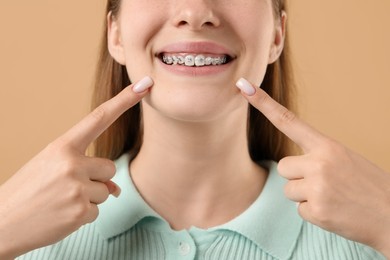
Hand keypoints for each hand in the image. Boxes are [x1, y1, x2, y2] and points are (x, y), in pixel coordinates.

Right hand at [0, 76, 152, 258]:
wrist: (1, 224)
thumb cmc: (27, 191)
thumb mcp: (50, 169)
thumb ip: (84, 168)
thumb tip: (115, 188)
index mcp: (61, 147)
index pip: (99, 118)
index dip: (124, 100)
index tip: (145, 85)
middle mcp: (71, 163)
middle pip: (110, 167)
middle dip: (97, 178)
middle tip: (68, 187)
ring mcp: (77, 188)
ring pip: (106, 190)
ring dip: (90, 198)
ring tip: (62, 201)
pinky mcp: (81, 211)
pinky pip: (98, 210)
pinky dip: (84, 215)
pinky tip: (62, 215)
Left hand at [236, 78, 389, 255]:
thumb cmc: (368, 186)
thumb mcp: (346, 160)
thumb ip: (318, 156)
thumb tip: (289, 165)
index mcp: (328, 146)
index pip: (289, 120)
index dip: (264, 104)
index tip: (244, 87)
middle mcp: (320, 162)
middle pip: (283, 166)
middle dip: (296, 176)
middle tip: (324, 183)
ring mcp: (317, 187)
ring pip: (287, 189)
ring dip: (304, 195)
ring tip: (331, 197)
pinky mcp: (316, 210)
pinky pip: (298, 209)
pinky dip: (313, 212)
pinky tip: (333, 211)